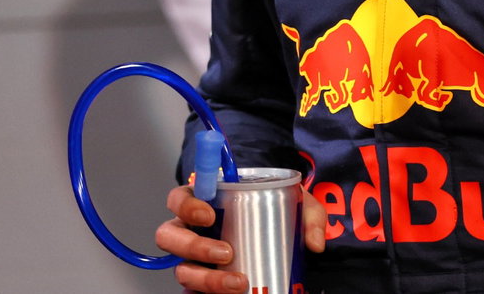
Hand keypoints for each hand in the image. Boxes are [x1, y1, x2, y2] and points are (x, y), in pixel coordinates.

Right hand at [152, 185, 327, 292]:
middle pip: (170, 236)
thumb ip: (310, 216)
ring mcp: (194, 260)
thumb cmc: (277, 212)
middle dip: (194, 246)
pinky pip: (192, 293)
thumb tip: (314, 244)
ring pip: (182, 270)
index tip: (210, 214)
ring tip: (237, 282)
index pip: (179, 198)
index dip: (187, 205)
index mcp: (204, 202)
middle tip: (226, 253)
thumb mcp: (297, 204)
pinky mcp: (202, 283)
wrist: (279, 237)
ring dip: (205, 279)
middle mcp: (191, 230)